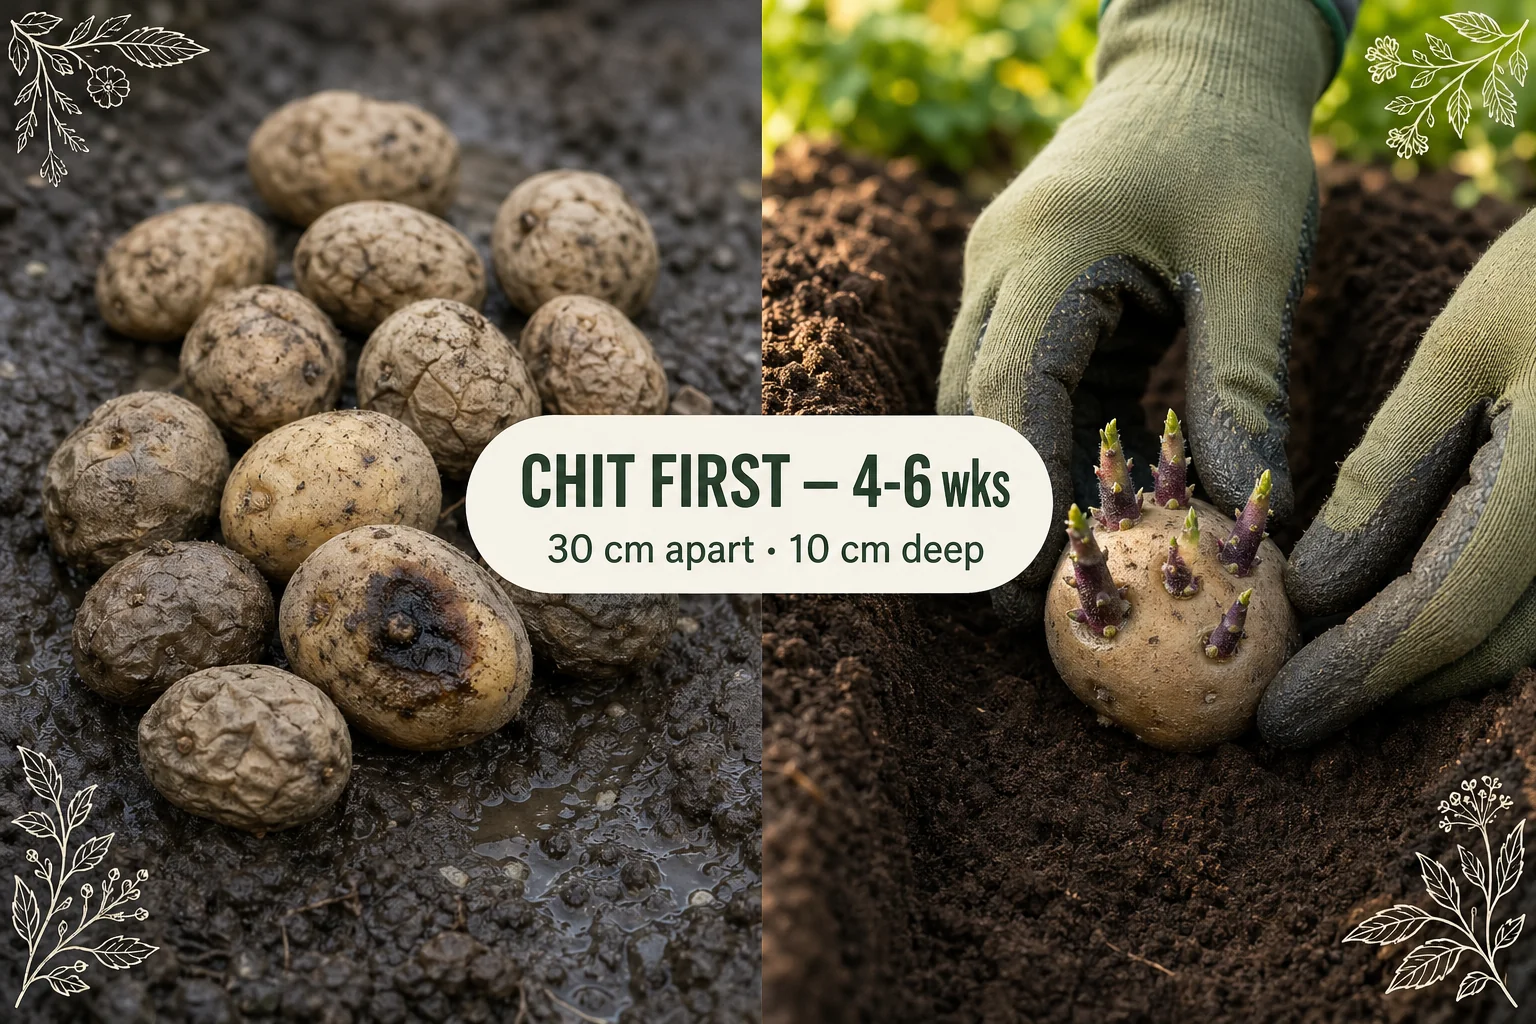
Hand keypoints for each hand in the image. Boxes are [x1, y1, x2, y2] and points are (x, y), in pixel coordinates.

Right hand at [937, 0, 1333, 620]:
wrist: (1198, 61)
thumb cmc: (1233, 145)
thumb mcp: (1253, 260)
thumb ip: (1241, 383)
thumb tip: (1244, 513)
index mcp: (1044, 250)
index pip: (1004, 391)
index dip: (1012, 494)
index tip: (1036, 580)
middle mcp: (999, 269)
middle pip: (964, 409)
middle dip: (984, 510)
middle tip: (1017, 609)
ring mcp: (1003, 281)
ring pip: (977, 405)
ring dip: (1006, 487)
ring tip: (1041, 579)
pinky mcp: (1029, 296)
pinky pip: (1020, 387)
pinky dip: (1041, 450)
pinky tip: (1078, 508)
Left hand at [1260, 209, 1535, 746]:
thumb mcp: (1458, 354)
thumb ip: (1389, 471)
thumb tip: (1313, 587)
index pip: (1447, 611)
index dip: (1359, 672)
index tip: (1276, 719)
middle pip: (1487, 644)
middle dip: (1382, 687)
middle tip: (1285, 716)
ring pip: (1516, 636)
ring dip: (1420, 668)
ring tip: (1320, 678)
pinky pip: (1531, 602)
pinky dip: (1459, 625)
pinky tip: (1385, 622)